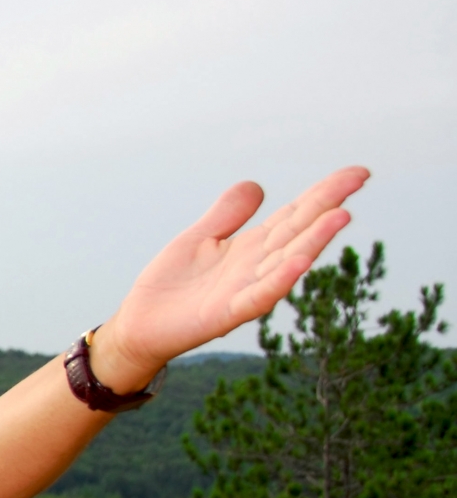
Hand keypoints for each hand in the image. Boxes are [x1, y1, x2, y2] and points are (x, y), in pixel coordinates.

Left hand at [91, 167, 367, 389]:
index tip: (357, 173)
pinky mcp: (226, 314)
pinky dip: (279, 280)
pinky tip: (299, 262)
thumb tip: (257, 186)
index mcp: (251, 247)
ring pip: (286, 262)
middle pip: (298, 231)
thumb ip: (227, 214)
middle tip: (358, 178)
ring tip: (340, 215)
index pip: (294, 215)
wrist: (140, 324)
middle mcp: (256, 267)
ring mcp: (244, 290)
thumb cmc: (171, 285)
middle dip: (327, 206)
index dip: (323, 193)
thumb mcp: (199, 238)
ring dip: (314, 240)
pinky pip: (258, 296)